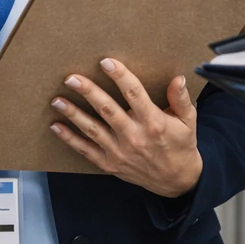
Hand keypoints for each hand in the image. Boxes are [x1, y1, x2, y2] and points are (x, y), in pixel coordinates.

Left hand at [49, 57, 202, 198]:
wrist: (176, 181)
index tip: (106, 62)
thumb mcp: (188, 121)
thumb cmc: (181, 146)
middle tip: (71, 78)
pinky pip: (86, 150)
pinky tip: (56, 126)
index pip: (134, 94)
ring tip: (57, 99)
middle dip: (88, 92)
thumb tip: (178, 78)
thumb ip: (181, 99)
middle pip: (107, 109)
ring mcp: (119, 152)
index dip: (120, 76)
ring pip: (92, 129)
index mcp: (153, 122)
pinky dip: (70, 139)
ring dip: (73, 114)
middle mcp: (134, 136)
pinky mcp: (110, 164)